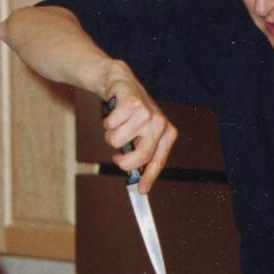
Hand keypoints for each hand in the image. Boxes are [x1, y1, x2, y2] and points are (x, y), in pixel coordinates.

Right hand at [101, 72, 176, 192]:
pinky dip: (107, 122)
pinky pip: (110, 125)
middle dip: (123, 162)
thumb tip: (138, 181)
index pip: (158, 160)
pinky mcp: (130, 104)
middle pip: (140, 156)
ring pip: (118, 141)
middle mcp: (159, 123)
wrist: (121, 84)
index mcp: (166, 133)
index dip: (149, 177)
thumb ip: (142, 152)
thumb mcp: (141, 133)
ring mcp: (145, 113)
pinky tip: (114, 113)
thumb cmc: (130, 113)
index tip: (141, 190)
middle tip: (116, 158)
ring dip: (111, 135)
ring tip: (117, 125)